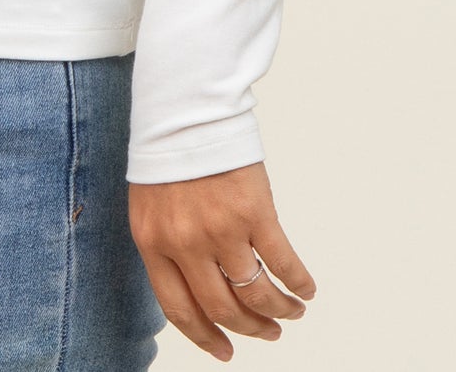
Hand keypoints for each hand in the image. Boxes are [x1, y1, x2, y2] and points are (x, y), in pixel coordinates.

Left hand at [128, 162, 314, 360]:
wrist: (185, 108)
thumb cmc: (168, 156)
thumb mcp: (150, 206)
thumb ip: (167, 247)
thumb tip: (196, 291)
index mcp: (153, 243)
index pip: (180, 310)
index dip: (205, 337)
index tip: (225, 353)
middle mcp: (185, 243)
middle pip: (222, 307)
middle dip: (249, 329)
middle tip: (267, 334)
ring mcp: (221, 229)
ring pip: (256, 292)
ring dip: (278, 311)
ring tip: (291, 313)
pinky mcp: (254, 212)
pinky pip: (282, 262)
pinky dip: (297, 282)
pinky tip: (305, 289)